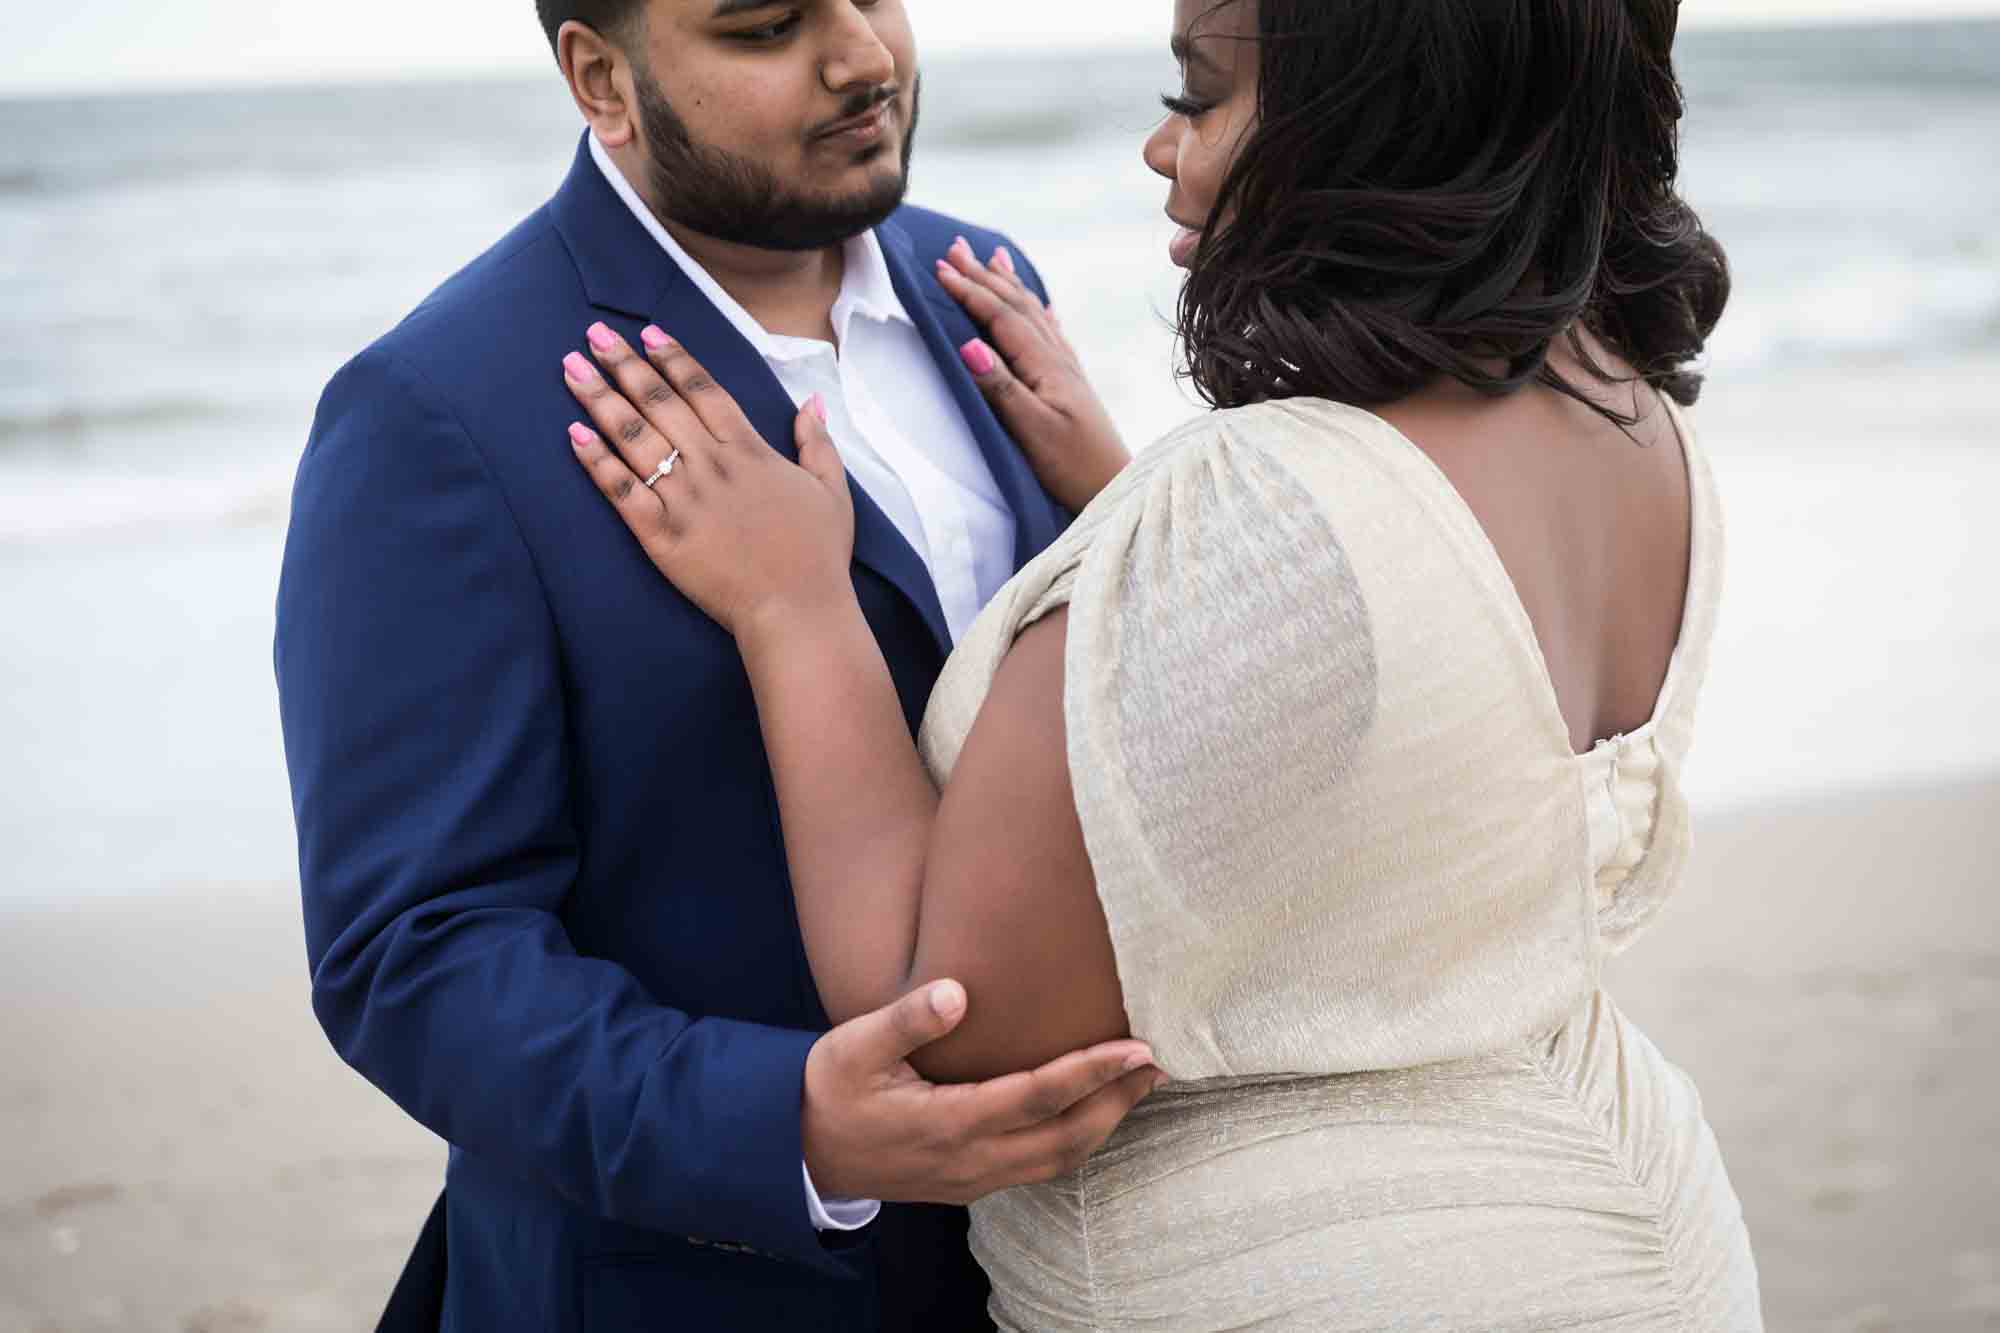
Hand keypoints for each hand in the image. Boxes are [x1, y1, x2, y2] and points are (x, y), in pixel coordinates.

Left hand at [564, 322, 855, 638]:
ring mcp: (683, 500)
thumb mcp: (832, 490)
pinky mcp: (661, 536)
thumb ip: (817, 442)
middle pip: (659, 403)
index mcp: (748, 451)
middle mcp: (711, 466)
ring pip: (633, 438)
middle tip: (594, 334)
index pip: (702, 390)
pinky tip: (573, 435)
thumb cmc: (818, 555)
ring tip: (571, 368)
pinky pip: (621, 491)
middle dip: (623, 364)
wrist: (797, 611)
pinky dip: (596, 462)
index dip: (673, 358)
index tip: (648, 333)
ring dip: (599, 400)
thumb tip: (811, 402)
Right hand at [802, 979, 1164, 1204]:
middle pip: (1066, 1136)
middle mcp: (971, 1159)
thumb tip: (958, 991)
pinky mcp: (970, 1184)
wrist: (800, 1152)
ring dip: (1104, 1123)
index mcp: (948, 1122)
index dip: (1093, 1071)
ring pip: (1058, 1159)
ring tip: (1138, 1085)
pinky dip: (1076, 1139)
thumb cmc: (828, 1090)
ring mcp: (973, 1178)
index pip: (1039, 1096)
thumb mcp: (853, 1046)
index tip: (1137, 1047)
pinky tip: (1090, 1113)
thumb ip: (907, 1019)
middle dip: (1118, 1100)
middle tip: (1159, 1063)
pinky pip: (1039, 1167)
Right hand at [935, 238, 1131, 512]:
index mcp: (1046, 366)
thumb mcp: (1033, 431)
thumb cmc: (1073, 467)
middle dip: (984, 275)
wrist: (1114, 488)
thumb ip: (1002, 388)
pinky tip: (1041, 306)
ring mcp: (1068, 370)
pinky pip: (1051, 334)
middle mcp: (1058, 359)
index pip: (1001, 318)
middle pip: (1016, 306)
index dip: (970, 291)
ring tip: (994, 258)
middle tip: (957, 246)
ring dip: (1010, 285)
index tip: (940, 268)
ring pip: (1033, 314)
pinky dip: (1038, 312)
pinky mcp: (1072, 385)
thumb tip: (968, 345)